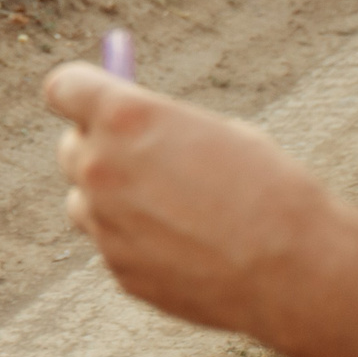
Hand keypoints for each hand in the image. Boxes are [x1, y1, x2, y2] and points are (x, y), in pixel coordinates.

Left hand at [43, 62, 337, 335]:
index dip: (78, 91)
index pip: (62, 87)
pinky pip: (112, 244)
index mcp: (123, 116)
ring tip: (170, 208)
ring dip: (111, 199)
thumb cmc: (268, 188)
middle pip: (67, 147)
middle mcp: (101, 165)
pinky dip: (135, 242)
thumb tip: (129, 129)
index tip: (91, 99)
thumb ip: (159, 129)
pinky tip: (186, 248)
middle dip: (96, 147)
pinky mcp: (117, 268)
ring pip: (83, 201)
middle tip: (135, 156)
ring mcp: (104, 222)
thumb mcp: (213, 132)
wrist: (295, 269)